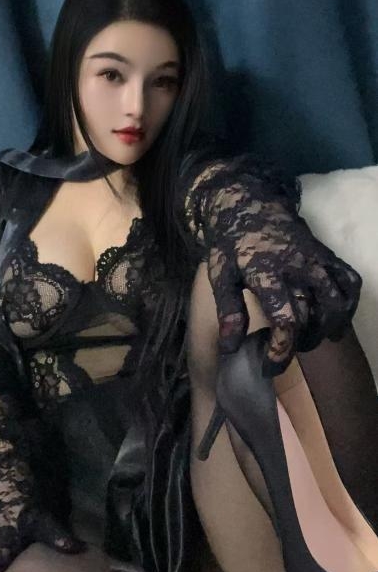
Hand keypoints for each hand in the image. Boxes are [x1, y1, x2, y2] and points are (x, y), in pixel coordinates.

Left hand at [208, 200, 361, 376]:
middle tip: (282, 351)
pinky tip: (334, 322)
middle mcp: (297, 266)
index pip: (285, 318)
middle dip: (300, 342)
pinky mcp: (328, 255)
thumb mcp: (220, 274)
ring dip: (326, 328)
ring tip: (306, 339)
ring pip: (337, 302)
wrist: (250, 203)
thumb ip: (228, 310)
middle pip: (312, 315)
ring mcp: (317, 260)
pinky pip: (350, 282)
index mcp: (267, 272)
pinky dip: (349, 305)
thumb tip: (229, 348)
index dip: (281, 350)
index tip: (270, 368)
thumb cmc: (232, 243)